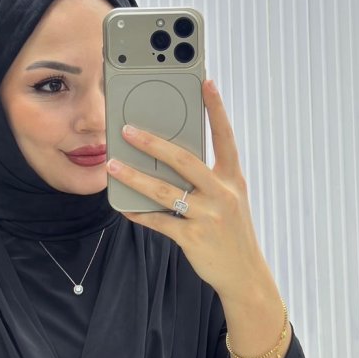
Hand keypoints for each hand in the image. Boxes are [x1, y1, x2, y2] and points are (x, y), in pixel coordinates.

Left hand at [105, 77, 265, 299]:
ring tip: (113, 165)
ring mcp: (208, 216)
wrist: (245, 274)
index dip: (216, 109)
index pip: (225, 137)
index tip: (206, 83)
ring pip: (165, 191)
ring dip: (135, 177)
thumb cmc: (232, 233)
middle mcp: (223, 194)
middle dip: (154, 143)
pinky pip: (159, 222)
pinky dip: (139, 213)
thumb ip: (209, 180)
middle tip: (128, 129)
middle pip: (185, 160)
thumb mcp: (230, 200)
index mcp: (233, 179)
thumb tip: (172, 160)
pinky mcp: (193, 238)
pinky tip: (123, 206)